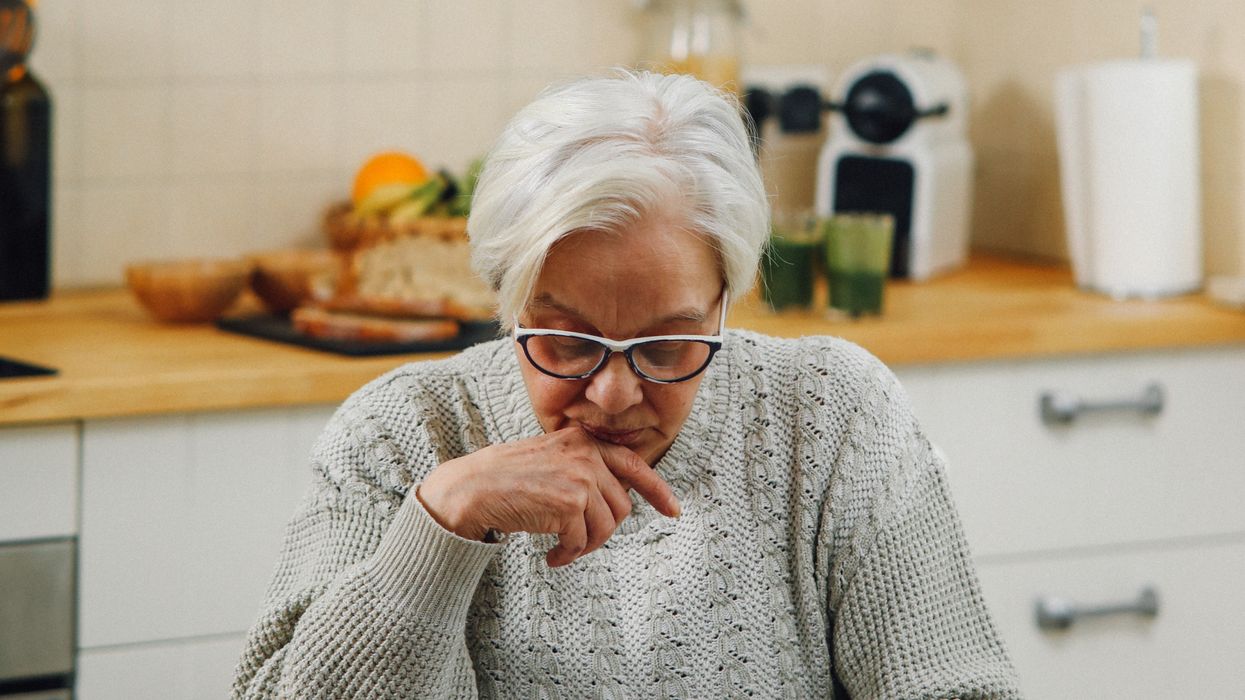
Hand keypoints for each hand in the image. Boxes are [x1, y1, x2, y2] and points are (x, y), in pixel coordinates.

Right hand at [418, 427, 680, 566]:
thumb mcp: (550, 458)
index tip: (673, 511)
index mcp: (583, 441)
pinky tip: (552, 556)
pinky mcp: (570, 504)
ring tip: (563, 550)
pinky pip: (583, 540)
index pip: (633, 465)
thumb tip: (614, 500)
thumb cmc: (504, 478)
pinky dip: (569, 555)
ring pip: (606, 526)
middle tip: (579, 543)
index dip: (658, 491)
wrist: (472, 489)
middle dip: (603, 531)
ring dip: (586, 545)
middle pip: (621, 505)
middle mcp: (586, 455)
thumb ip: (582, 469)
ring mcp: (580, 478)